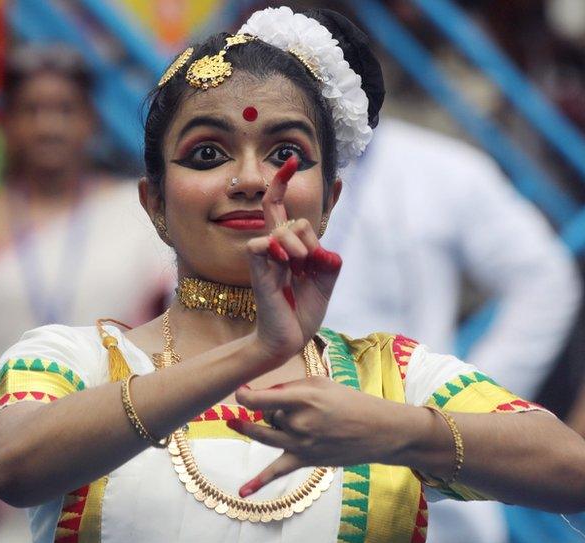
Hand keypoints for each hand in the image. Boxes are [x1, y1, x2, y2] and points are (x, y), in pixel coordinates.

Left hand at [226, 378, 413, 495]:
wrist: (380, 430)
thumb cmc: (351, 401)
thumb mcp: (321, 383)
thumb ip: (290, 387)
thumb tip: (267, 395)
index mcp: (303, 399)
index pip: (261, 399)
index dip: (245, 395)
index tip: (241, 391)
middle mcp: (299, 422)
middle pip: (267, 415)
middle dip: (270, 408)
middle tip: (282, 403)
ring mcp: (301, 444)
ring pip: (265, 435)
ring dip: (249, 429)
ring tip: (232, 422)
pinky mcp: (305, 460)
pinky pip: (277, 471)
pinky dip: (259, 482)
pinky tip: (242, 492)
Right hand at [246, 156, 341, 359]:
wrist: (287, 340)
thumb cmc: (302, 312)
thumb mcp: (325, 282)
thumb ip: (328, 262)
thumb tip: (325, 250)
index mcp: (288, 247)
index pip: (280, 207)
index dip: (283, 182)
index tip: (293, 159)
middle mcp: (273, 248)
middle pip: (282, 212)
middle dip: (305, 232)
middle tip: (312, 261)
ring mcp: (264, 258)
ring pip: (282, 229)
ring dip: (301, 245)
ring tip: (303, 268)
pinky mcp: (257, 271)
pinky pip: (260, 245)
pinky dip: (278, 250)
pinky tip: (287, 264)